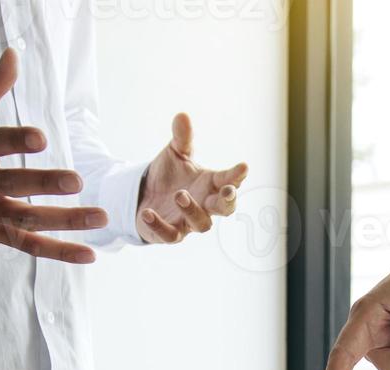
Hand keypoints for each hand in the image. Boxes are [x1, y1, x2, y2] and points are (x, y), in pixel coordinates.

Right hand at [0, 49, 103, 263]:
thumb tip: (14, 55)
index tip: (41, 138)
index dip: (15, 141)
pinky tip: (88, 254)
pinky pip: (29, 246)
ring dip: (65, 220)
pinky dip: (59, 252)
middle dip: (43, 184)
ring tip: (100, 217)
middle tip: (76, 180)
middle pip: (11, 185)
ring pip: (26, 219)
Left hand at [137, 113, 247, 243]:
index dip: (237, 175)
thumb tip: (182, 115)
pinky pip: (169, 235)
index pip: (229, 180)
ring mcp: (189, 222)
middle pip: (225, 209)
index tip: (244, 166)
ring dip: (192, 210)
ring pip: (201, 224)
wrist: (146, 196)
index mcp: (210, 184)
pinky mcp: (171, 233)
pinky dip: (159, 225)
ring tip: (179, 194)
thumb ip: (182, 138)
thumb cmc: (169, 176)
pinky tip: (147, 212)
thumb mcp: (175, 154)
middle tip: (228, 192)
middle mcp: (205, 205)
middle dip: (228, 201)